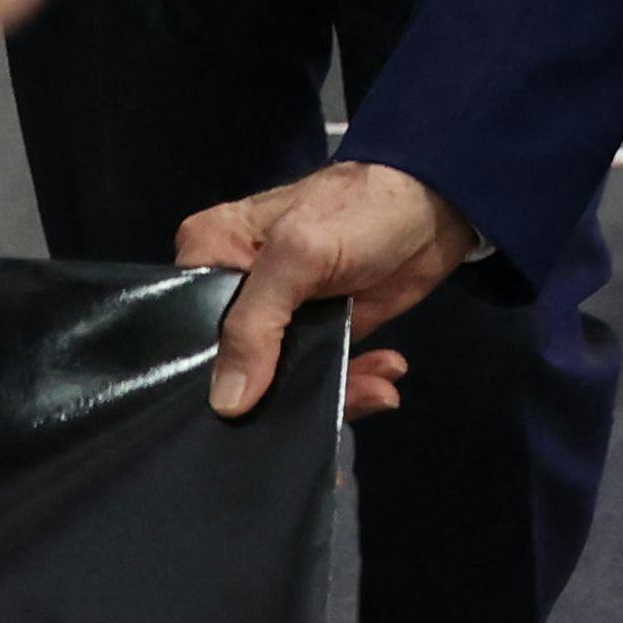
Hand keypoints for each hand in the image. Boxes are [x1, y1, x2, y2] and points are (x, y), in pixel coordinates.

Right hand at [177, 159, 478, 417]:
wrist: (436, 207)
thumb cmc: (358, 212)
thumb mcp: (298, 256)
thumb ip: (255, 325)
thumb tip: (226, 403)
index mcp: (211, 253)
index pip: (187, 325)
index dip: (203, 373)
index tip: (233, 415)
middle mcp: (237, 289)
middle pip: (231, 363)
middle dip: (273, 399)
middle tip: (316, 416)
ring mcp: (280, 317)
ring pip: (280, 381)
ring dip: (330, 394)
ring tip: (373, 389)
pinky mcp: (321, 335)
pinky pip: (322, 378)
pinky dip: (355, 385)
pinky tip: (385, 375)